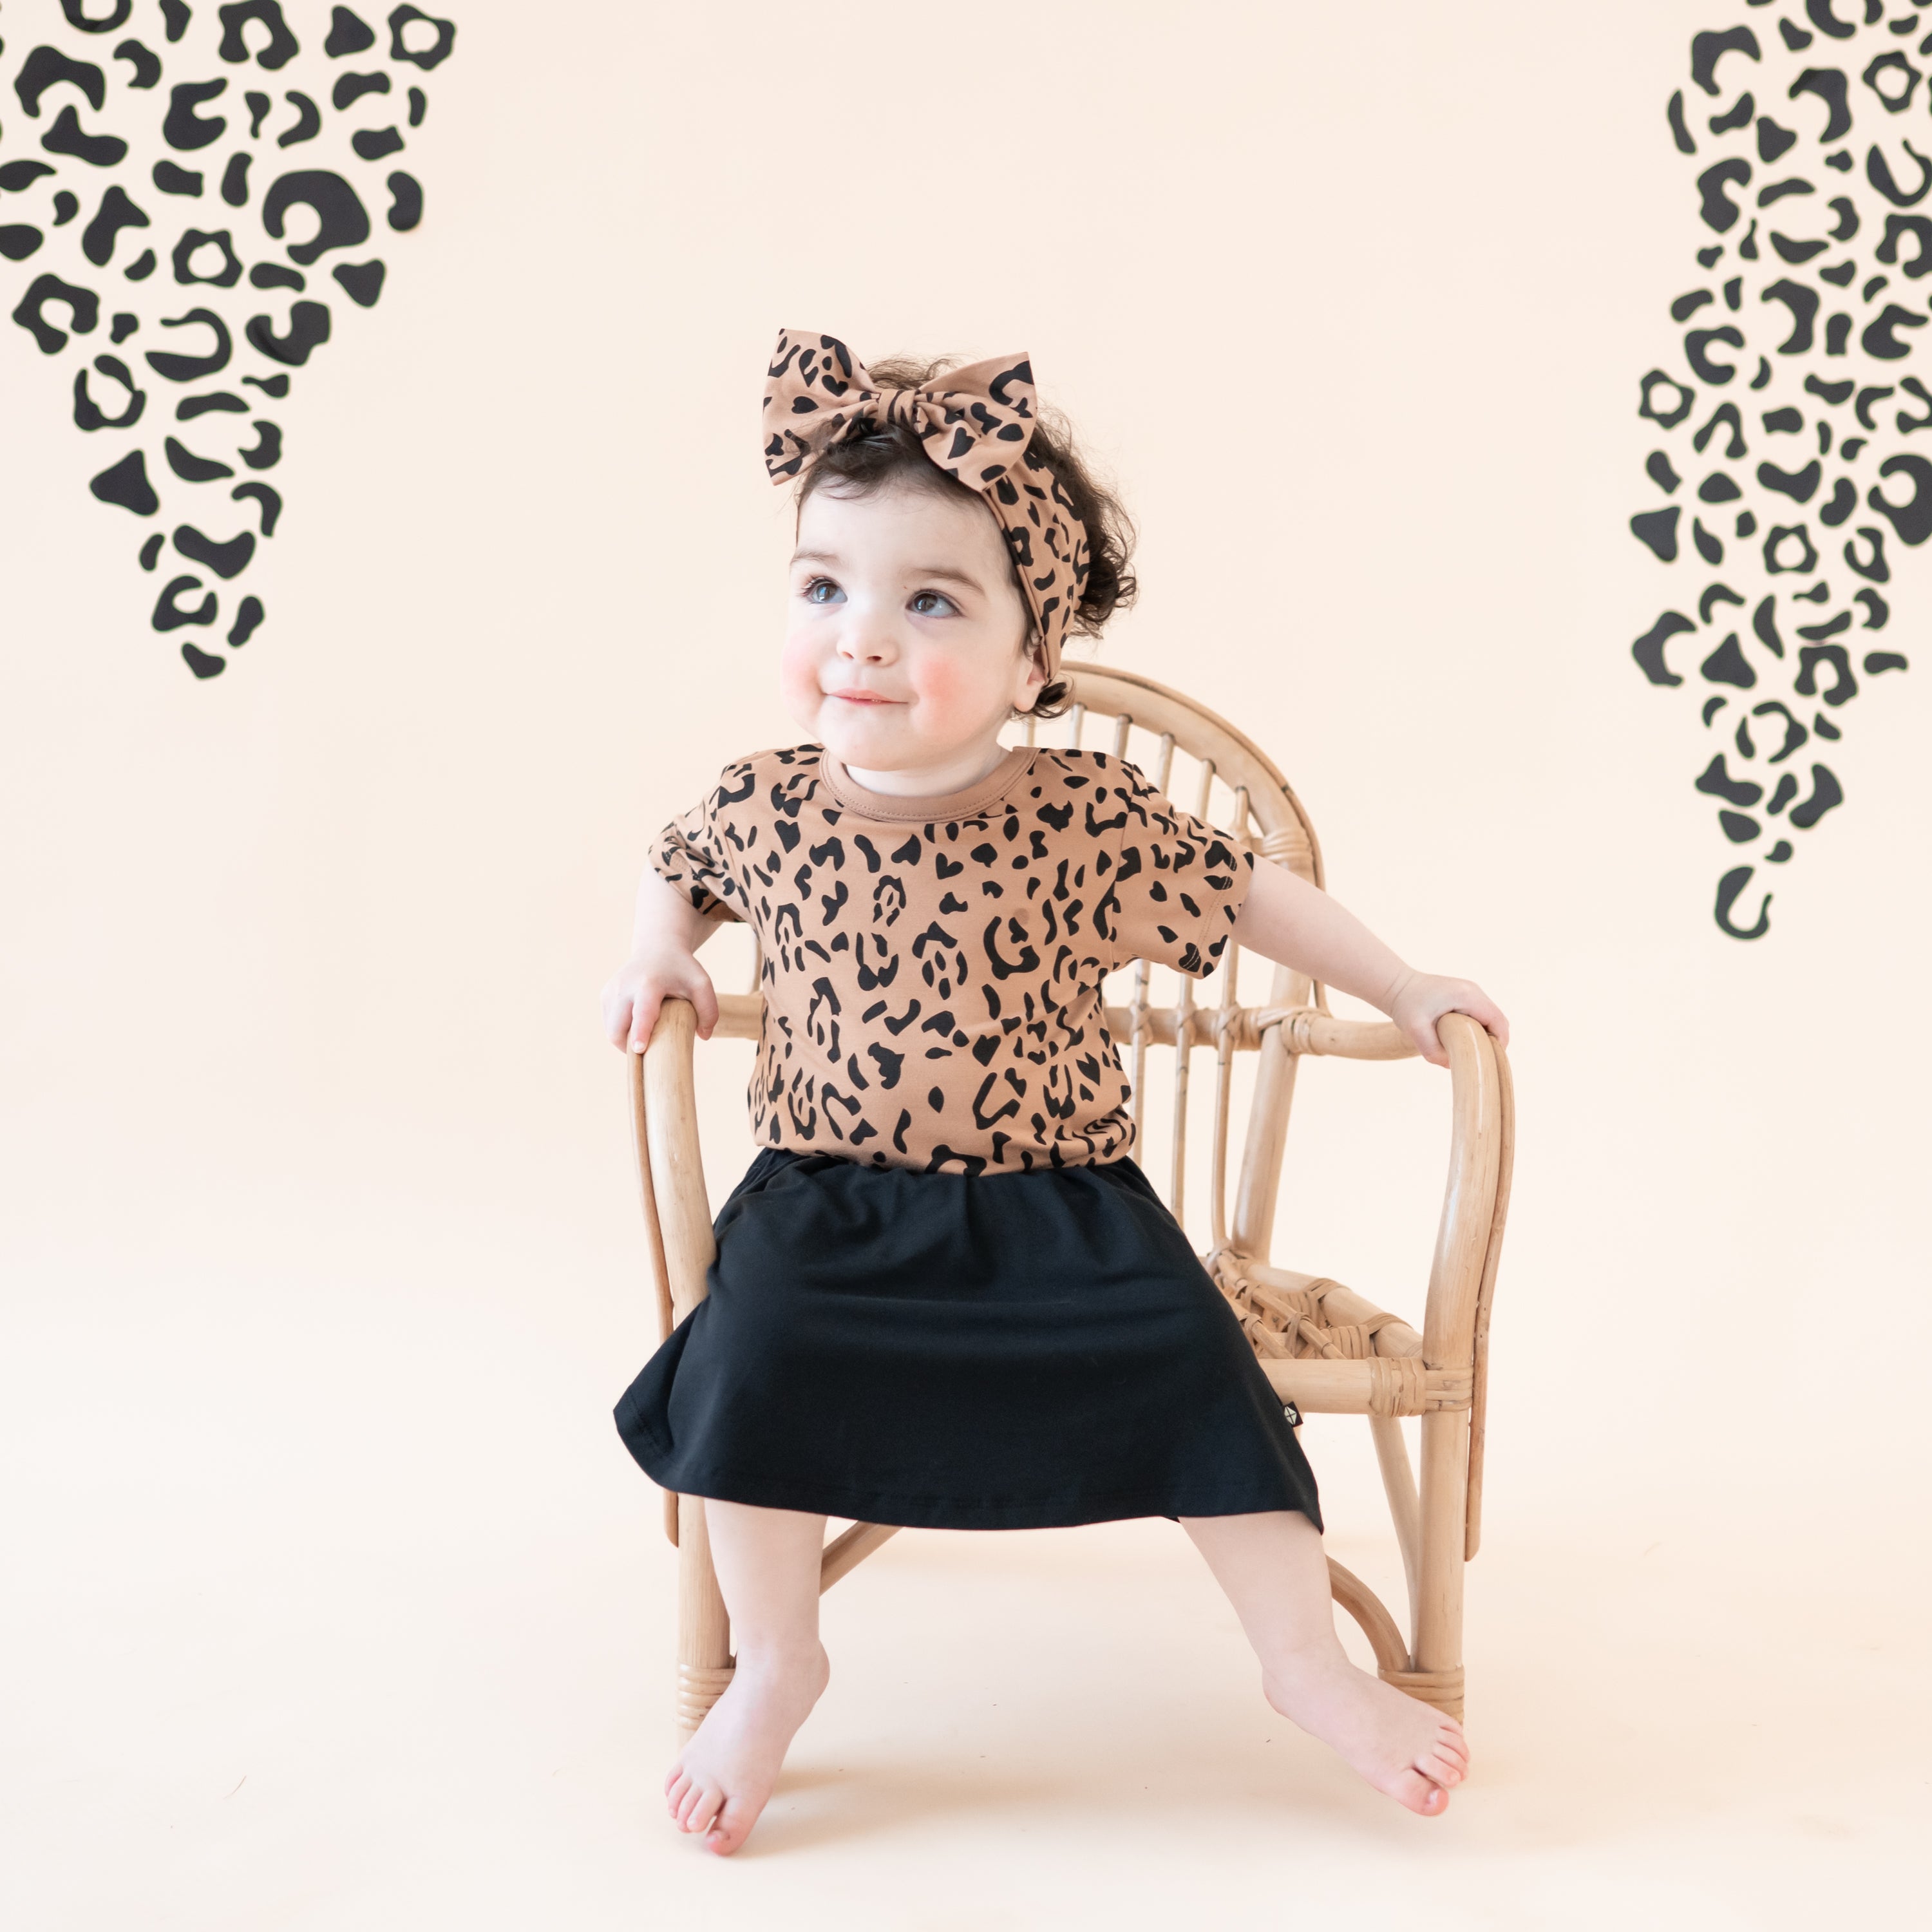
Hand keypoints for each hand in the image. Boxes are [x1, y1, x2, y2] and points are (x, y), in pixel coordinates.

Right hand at [600, 943, 718, 1052]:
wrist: (657, 949)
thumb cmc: (682, 970)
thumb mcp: (701, 984)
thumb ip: (709, 1010)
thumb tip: (704, 1036)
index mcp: (649, 983)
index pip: (642, 1010)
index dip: (640, 1031)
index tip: (639, 1048)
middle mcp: (625, 986)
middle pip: (619, 1028)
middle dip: (631, 1047)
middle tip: (651, 1051)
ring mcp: (611, 990)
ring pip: (612, 1030)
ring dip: (626, 1041)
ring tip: (646, 1037)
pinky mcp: (605, 995)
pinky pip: (609, 1024)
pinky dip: (621, 1032)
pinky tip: (637, 1025)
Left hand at [1384, 970, 1509, 1068]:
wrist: (1395, 986)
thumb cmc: (1405, 1005)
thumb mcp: (1415, 1030)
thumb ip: (1433, 1051)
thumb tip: (1451, 1064)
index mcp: (1468, 996)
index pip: (1498, 1022)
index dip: (1499, 1043)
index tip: (1489, 1061)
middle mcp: (1473, 991)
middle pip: (1497, 1020)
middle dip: (1493, 1042)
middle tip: (1479, 1061)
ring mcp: (1470, 991)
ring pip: (1489, 1018)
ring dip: (1485, 1036)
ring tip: (1470, 1053)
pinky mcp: (1463, 995)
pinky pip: (1479, 1015)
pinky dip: (1477, 1029)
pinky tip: (1463, 1042)